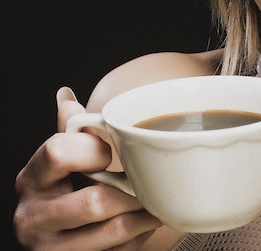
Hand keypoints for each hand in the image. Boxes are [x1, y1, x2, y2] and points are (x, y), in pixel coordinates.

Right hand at [14, 87, 160, 250]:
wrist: (55, 237)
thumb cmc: (65, 187)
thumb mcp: (62, 159)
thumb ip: (69, 130)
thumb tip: (65, 95)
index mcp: (33, 178)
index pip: (58, 152)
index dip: (94, 149)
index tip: (113, 151)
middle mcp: (34, 216)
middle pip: (94, 201)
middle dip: (131, 192)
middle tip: (148, 183)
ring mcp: (52, 247)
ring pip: (114, 230)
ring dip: (144, 215)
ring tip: (156, 202)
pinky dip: (139, 237)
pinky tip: (143, 223)